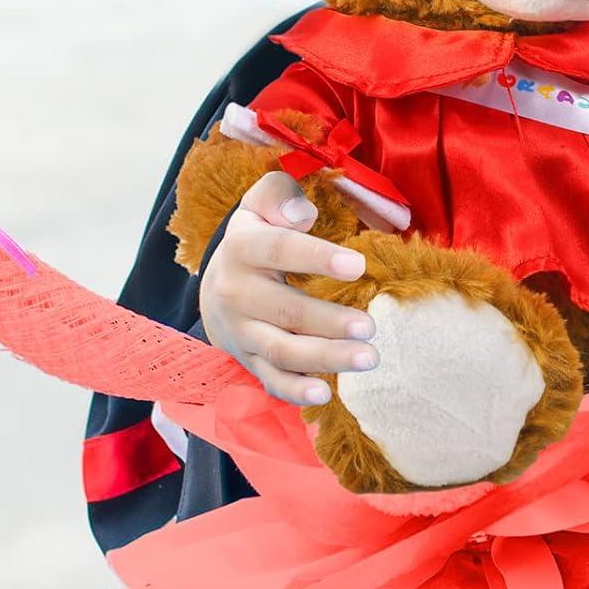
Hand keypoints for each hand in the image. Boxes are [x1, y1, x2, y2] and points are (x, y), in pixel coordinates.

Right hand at [198, 169, 376, 404]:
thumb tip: (302, 214)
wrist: (218, 285)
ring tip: (368, 357)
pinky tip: (326, 393)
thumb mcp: (260, 204)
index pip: (279, 250)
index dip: (317, 258)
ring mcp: (241, 332)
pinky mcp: (249, 360)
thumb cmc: (256, 237)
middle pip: (285, 311)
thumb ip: (279, 195)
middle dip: (329, 321)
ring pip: (282, 350)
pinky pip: (271, 380)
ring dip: (325, 358)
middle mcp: (237, 293)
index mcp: (242, 248)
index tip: (358, 266)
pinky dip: (295, 391)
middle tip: (370, 327)